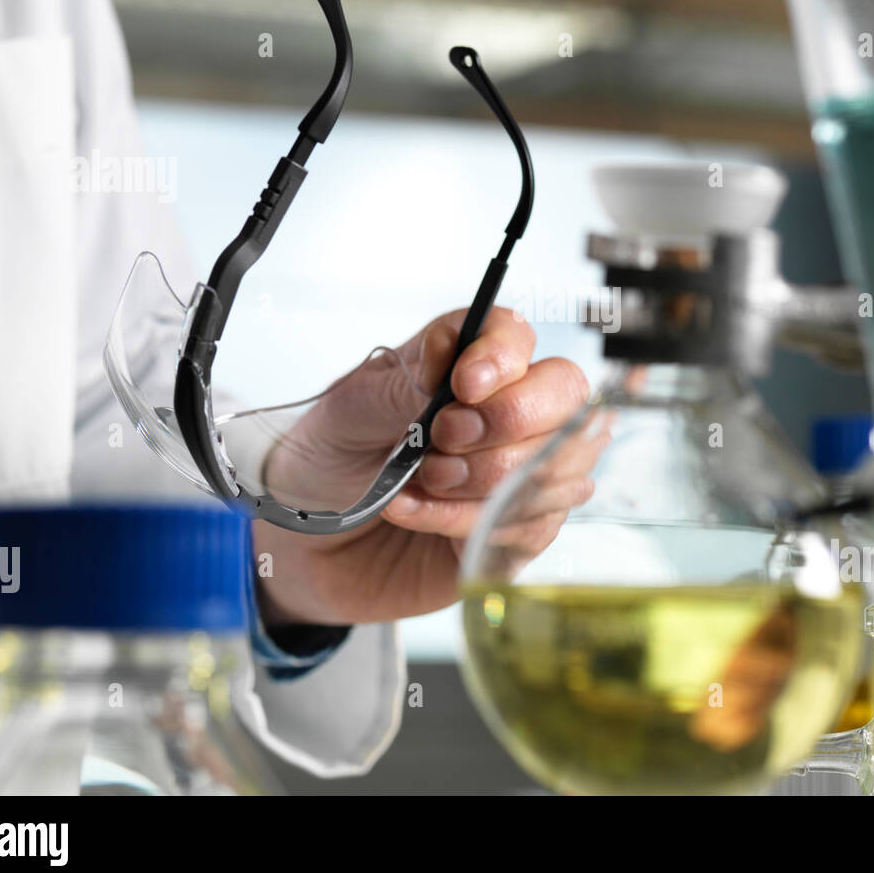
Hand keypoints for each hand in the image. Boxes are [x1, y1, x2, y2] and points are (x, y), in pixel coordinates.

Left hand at [251, 307, 598, 625]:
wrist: (308, 535)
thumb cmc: (332, 457)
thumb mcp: (350, 409)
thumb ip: (406, 384)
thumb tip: (450, 355)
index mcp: (470, 361)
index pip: (518, 337)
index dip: (503, 358)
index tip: (464, 384)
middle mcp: (510, 411)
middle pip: (565, 396)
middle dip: (506, 421)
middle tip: (440, 439)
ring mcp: (523, 473)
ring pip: (555, 464)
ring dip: (482, 477)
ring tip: (420, 479)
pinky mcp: (516, 532)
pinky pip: (525, 525)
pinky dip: (462, 520)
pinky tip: (412, 511)